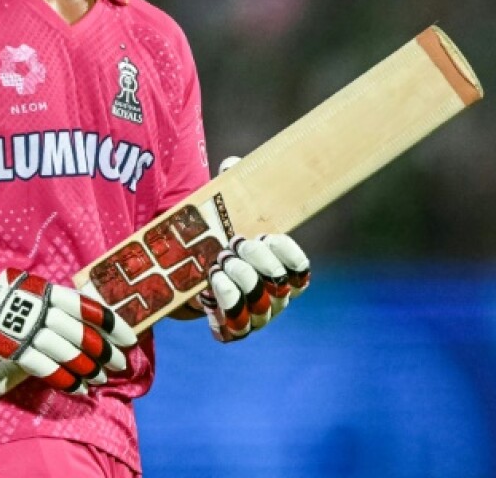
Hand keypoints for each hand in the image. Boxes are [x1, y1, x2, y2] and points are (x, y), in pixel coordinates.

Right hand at [0, 269, 136, 393]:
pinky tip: (80, 389)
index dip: (113, 325)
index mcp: (53, 294)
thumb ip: (68, 304)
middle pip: (82, 335)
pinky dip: (66, 381)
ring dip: (89, 369)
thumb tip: (102, 321)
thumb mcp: (45, 291)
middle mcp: (44, 311)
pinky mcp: (16, 350)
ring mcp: (29, 331)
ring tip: (102, 379)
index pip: (90, 309)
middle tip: (121, 364)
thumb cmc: (23, 298)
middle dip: (105, 352)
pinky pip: (46, 369)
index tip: (130, 339)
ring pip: (67, 354)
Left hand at [199, 155, 309, 342]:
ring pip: (258, 306)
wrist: (195, 272)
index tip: (264, 234)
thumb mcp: (227, 211)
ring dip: (238, 282)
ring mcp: (258, 316)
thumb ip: (233, 186)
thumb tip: (231, 164)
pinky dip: (224, 306)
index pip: (300, 268)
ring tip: (219, 264)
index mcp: (283, 269)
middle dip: (254, 261)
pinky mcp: (234, 330)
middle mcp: (277, 296)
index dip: (285, 253)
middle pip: (276, 283)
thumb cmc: (220, 238)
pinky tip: (211, 288)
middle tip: (231, 245)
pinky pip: (236, 327)